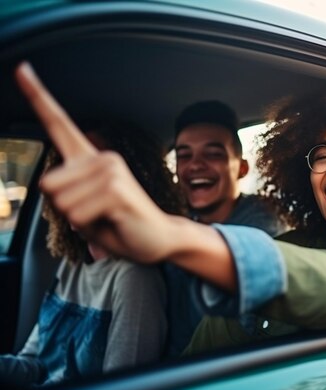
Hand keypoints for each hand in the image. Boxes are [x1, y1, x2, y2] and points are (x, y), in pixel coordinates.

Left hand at [15, 62, 175, 262]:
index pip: (59, 124)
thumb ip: (62, 194)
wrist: (158, 239)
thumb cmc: (118, 225)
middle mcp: (101, 157)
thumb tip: (50, 185)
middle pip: (47, 185)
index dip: (38, 96)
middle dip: (65, 208)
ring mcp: (111, 170)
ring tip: (106, 217)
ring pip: (61, 202)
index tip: (21, 68)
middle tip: (96, 213)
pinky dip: (89, 225)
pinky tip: (114, 220)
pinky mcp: (117, 189)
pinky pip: (78, 214)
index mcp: (89, 159)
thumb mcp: (81, 210)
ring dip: (79, 218)